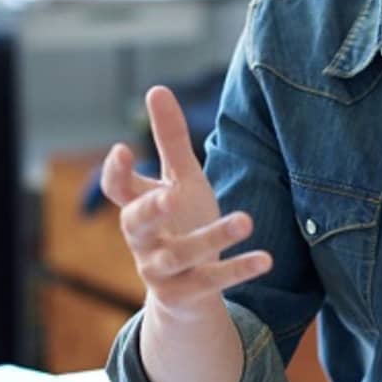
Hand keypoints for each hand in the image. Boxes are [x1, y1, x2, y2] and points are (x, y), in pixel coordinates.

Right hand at [99, 86, 269, 317]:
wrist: (185, 292)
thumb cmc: (180, 222)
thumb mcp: (179, 180)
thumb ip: (170, 139)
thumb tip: (156, 88)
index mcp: (137, 208)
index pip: (117, 190)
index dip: (116, 173)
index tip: (122, 150)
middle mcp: (142, 240)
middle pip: (136, 225)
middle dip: (152, 210)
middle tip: (170, 197)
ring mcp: (161, 270)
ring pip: (181, 254)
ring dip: (214, 237)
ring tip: (246, 219)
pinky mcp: (186, 293)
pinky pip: (211, 282)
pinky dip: (237, 270)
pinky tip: (265, 258)